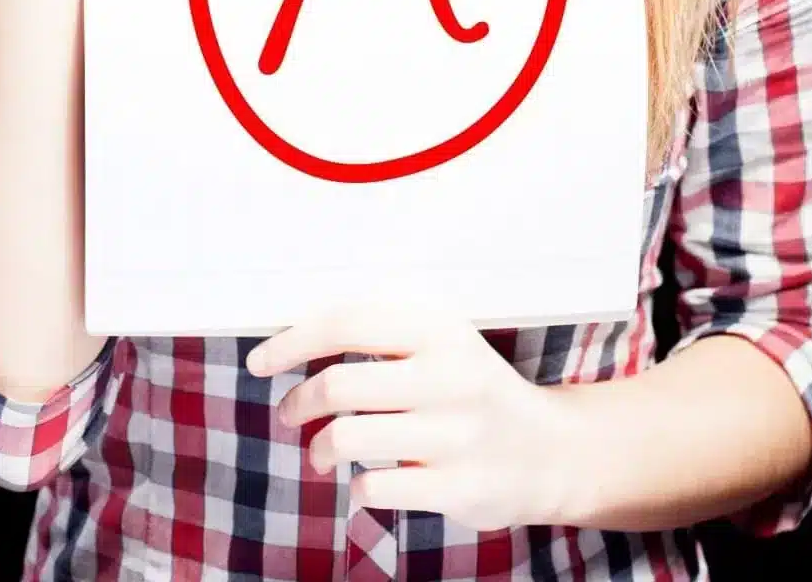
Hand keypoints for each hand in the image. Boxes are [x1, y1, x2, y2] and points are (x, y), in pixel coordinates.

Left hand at [246, 298, 571, 531]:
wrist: (550, 452)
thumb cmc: (475, 390)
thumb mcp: (443, 343)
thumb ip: (384, 335)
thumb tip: (295, 337)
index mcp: (440, 329)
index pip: (348, 323)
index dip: (294, 341)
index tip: (260, 361)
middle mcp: (449, 377)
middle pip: (339, 386)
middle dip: (298, 402)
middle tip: (289, 413)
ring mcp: (455, 435)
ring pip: (348, 439)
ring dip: (320, 449)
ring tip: (322, 453)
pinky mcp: (458, 488)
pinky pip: (374, 488)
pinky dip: (357, 487)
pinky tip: (365, 481)